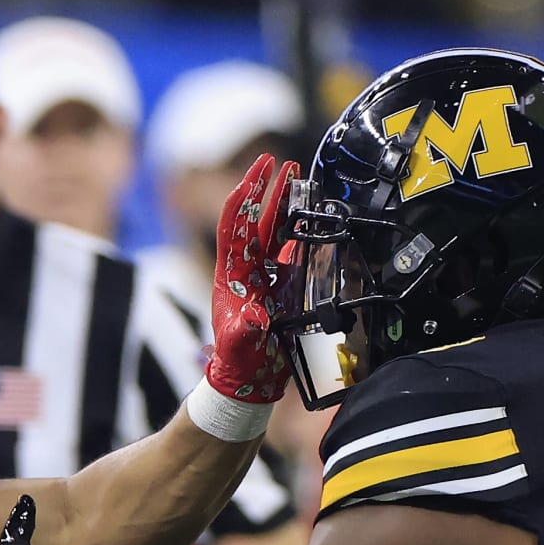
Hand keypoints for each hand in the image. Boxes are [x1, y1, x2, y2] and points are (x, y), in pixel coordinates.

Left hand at [206, 152, 302, 402]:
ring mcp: (262, 277)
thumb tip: (254, 317)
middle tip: (281, 162)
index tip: (258, 169)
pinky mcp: (279, 287)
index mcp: (232, 274)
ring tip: (298, 180)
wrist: (247, 381)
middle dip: (267, 190)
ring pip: (273, 232)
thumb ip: (244, 331)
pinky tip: (311, 219)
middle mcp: (245, 269)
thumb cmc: (239, 363)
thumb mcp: (239, 346)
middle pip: (255, 219)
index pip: (234, 224)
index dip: (246, 194)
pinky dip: (299, 233)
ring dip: (284, 206)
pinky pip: (289, 252)